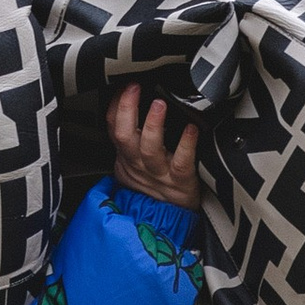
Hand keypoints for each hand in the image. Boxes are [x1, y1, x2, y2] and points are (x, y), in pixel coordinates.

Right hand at [110, 83, 199, 208]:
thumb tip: (133, 101)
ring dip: (153, 125)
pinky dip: (186, 145)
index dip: (115, 106)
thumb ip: (131, 136)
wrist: (164, 219)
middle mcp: (139, 163)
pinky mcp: (180, 182)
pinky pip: (182, 163)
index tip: (124, 85)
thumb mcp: (131, 162)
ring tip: (159, 104)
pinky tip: (192, 129)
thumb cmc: (150, 186)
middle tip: (134, 88)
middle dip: (127, 109)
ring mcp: (159, 173)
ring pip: (150, 149)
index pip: (113, 127)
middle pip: (125, 136)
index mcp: (127, 155)